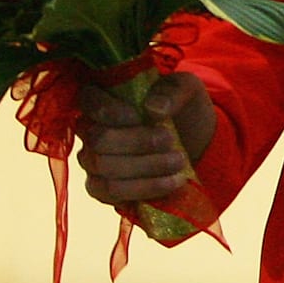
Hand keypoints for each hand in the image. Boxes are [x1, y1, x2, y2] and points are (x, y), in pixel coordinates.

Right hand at [76, 72, 216, 205]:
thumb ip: (173, 91)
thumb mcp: (187, 90)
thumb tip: (153, 108)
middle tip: (170, 139)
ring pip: (105, 168)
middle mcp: (90, 129)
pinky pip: (110, 192)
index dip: (111, 111)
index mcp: (104, 97)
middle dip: (138, 142)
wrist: (195, 140)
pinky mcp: (101, 188)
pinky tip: (171, 182)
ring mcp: (92, 160)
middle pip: (98, 139)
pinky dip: (144, 188)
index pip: (88, 100)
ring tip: (179, 162)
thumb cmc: (182, 109)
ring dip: (147, 166)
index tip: (142, 116)